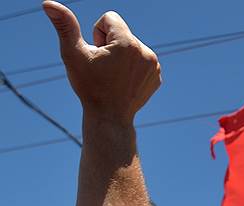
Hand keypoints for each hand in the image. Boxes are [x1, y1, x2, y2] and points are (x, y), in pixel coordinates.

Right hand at [43, 1, 160, 121]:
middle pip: (121, 32)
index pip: (109, 18)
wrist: (109, 117)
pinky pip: (142, 60)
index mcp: (127, 43)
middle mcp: (145, 51)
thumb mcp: (73, 54)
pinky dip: (132, 67)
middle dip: (109, 44)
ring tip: (113, 75)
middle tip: (104, 67)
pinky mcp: (157, 76)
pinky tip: (124, 81)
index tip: (97, 54)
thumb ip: (65, 26)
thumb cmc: (89, 87)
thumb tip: (49, 4)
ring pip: (131, 46)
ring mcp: (154, 65)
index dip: (97, 34)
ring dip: (120, 55)